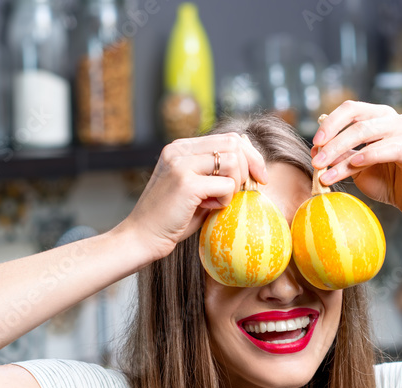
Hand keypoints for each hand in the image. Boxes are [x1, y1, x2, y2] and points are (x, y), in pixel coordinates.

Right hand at [121, 133, 268, 259]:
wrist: (142, 237)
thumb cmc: (172, 217)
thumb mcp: (197, 188)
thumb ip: (216, 172)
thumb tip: (250, 158)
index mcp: (181, 147)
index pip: (229, 137)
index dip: (251, 156)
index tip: (259, 178)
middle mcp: (179, 150)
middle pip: (234, 143)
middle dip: (250, 168)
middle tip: (245, 191)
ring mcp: (181, 164)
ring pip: (233, 162)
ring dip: (234, 186)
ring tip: (216, 201)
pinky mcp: (186, 183)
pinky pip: (226, 185)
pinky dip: (225, 200)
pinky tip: (207, 209)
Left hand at [311, 101, 401, 230]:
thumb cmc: (386, 180)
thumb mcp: (356, 166)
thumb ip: (341, 154)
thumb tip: (316, 148)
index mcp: (381, 116)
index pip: (352, 109)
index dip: (331, 123)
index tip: (316, 142)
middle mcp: (397, 119)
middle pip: (358, 124)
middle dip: (333, 144)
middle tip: (317, 162)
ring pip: (370, 137)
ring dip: (344, 157)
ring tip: (327, 173)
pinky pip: (390, 150)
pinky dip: (370, 156)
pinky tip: (356, 164)